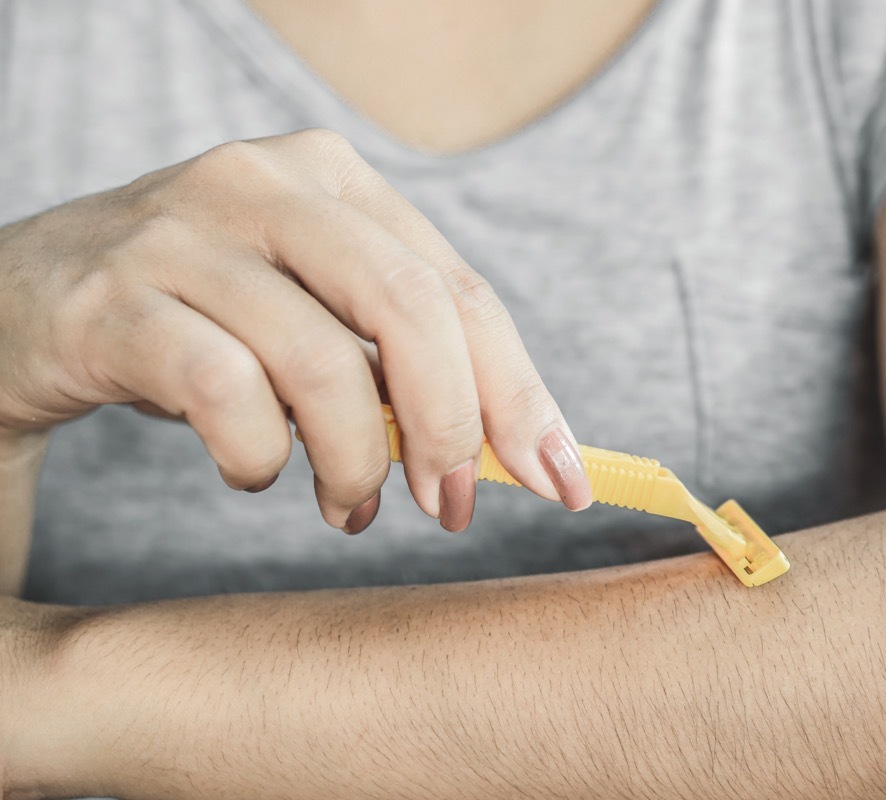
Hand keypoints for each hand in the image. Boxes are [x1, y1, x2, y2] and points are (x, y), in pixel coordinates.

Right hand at [0, 129, 591, 533]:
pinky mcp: (113, 298)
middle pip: (411, 309)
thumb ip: (402, 360)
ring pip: (322, 362)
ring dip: (355, 464)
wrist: (29, 304)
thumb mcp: (314, 316)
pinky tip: (256, 474)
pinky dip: (259, 459)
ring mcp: (184, 233)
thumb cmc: (203, 320)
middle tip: (454, 508)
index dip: (522, 393)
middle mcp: (267, 184)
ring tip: (349, 508)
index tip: (561, 480)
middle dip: (454, 429)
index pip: (462, 291)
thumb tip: (519, 447)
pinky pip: (223, 395)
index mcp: (337, 180)